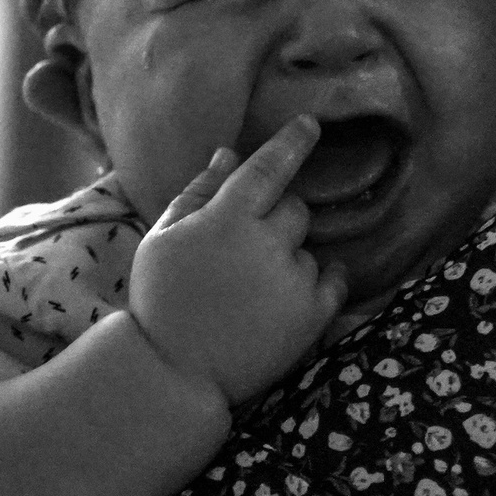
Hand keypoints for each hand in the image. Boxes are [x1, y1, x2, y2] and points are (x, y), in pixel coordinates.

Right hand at [130, 118, 347, 403]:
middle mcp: (267, 245)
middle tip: (246, 250)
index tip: (311, 124)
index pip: (270, 167)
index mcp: (227, 220)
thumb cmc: (161, 299)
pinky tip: (291, 292)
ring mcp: (293, 281)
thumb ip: (198, 193)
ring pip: (308, 248)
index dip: (292, 142)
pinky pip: (335, 279)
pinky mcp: (312, 316)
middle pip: (296, 209)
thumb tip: (228, 154)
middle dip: (277, 219)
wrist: (173, 371)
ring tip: (251, 291)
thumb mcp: (163, 239)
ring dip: (288, 259)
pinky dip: (322, 279)